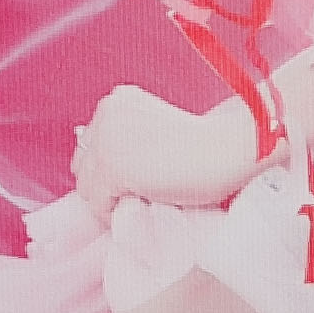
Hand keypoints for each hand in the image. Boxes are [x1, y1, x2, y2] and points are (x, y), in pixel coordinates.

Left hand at [73, 84, 256, 224]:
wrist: (229, 149)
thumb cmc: (211, 147)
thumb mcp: (161, 133)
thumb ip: (134, 142)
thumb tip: (112, 177)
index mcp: (118, 99)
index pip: (93, 144)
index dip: (111, 170)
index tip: (136, 184)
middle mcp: (106, 112)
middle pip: (84, 164)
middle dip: (106, 184)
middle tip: (138, 197)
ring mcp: (106, 139)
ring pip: (87, 186)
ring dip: (111, 201)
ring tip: (143, 204)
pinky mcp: (112, 166)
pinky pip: (97, 202)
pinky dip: (115, 213)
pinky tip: (142, 208)